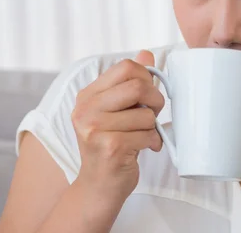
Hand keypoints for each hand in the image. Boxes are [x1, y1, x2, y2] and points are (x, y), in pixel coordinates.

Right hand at [71, 50, 163, 201]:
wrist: (98, 186)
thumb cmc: (112, 145)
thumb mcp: (117, 111)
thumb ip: (130, 83)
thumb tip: (147, 54)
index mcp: (88, 95)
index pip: (125, 67)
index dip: (145, 78)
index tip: (146, 95)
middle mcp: (86, 109)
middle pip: (138, 86)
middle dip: (154, 101)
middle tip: (150, 115)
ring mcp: (95, 129)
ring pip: (146, 114)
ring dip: (152, 127)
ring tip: (142, 136)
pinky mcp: (110, 147)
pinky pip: (148, 135)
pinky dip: (152, 143)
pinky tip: (142, 149)